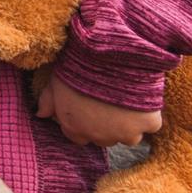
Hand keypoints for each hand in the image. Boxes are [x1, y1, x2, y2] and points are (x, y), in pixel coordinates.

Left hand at [36, 75, 161, 146]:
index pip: (78, 136)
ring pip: (129, 136)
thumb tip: (40, 114)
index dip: (83, 123)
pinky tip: (141, 97)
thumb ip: (47, 101)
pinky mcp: (148, 124)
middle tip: (108, 103)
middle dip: (105, 125)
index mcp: (74, 127)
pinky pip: (151, 125)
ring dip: (128, 124)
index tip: (89, 109)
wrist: (109, 54)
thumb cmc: (77, 65)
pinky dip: (148, 114)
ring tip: (125, 101)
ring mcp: (126, 133)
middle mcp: (99, 136)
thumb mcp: (55, 81)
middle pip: (103, 138)